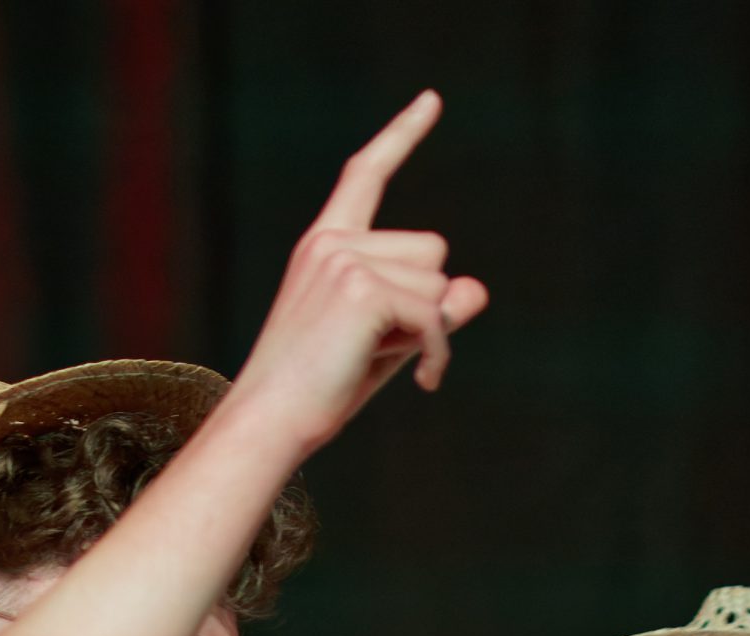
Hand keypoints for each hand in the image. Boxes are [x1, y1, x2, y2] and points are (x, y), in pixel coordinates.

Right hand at [222, 90, 491, 453]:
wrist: (272, 422)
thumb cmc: (322, 390)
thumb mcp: (388, 342)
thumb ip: (432, 312)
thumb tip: (478, 288)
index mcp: (326, 243)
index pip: (368, 174)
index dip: (403, 134)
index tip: (433, 100)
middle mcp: (333, 242)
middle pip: (434, 250)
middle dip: (425, 304)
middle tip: (375, 348)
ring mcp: (344, 261)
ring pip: (439, 284)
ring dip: (428, 331)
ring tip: (375, 362)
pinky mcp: (362, 290)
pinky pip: (437, 316)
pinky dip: (438, 354)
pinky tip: (418, 382)